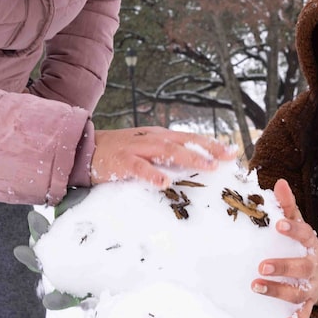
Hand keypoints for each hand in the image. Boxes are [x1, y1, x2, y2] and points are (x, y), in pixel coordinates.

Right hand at [89, 126, 235, 187]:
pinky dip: (152, 173)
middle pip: (184, 142)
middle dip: (208, 149)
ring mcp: (136, 149)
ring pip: (166, 151)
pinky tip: (164, 181)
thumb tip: (193, 168)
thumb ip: (166, 157)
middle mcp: (151, 139)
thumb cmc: (119, 153)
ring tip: (208, 166)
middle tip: (227, 158)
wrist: (86, 149)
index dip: (211, 144)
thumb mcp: (146, 150)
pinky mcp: (121, 161)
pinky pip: (138, 167)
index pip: (190, 138)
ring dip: (189, 158)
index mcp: (159, 136)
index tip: (232, 152)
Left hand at [251, 179, 317, 317]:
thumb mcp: (299, 225)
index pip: (304, 233)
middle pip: (301, 266)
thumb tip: (279, 182)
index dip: (293, 228)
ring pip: (298, 290)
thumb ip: (288, 206)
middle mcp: (313, 265)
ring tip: (256, 286)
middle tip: (262, 266)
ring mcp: (312, 285)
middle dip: (283, 266)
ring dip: (278, 290)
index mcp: (310, 243)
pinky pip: (305, 313)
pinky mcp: (310, 302)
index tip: (279, 223)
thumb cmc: (304, 246)